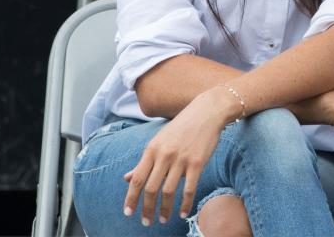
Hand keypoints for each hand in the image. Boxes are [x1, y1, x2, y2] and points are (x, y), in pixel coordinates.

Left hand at [123, 86, 236, 226]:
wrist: (207, 112)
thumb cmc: (182, 127)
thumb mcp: (159, 141)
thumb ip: (145, 161)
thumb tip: (127, 178)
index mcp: (152, 150)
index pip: (137, 179)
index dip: (131, 198)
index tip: (128, 213)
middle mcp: (164, 155)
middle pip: (150, 188)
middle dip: (147, 209)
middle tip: (146, 222)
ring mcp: (181, 159)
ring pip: (168, 191)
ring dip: (164, 209)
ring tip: (163, 220)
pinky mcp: (197, 162)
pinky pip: (189, 188)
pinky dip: (185, 204)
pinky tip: (183, 213)